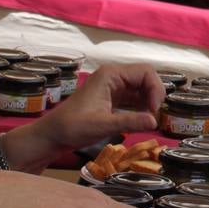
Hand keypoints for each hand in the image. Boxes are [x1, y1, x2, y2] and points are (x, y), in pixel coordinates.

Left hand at [38, 63, 165, 151]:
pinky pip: (134, 98)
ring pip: (142, 89)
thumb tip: (155, 122)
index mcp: (111, 74)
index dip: (156, 90)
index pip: (146, 72)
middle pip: (146, 79)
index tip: (154, 111)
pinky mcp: (112, 98)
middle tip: (155, 117)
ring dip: (149, 103)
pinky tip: (143, 121)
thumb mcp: (103, 125)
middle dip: (154, 96)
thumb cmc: (73, 127)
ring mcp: (113, 87)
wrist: (52, 136)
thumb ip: (130, 122)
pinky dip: (142, 108)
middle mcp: (114, 76)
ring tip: (151, 121)